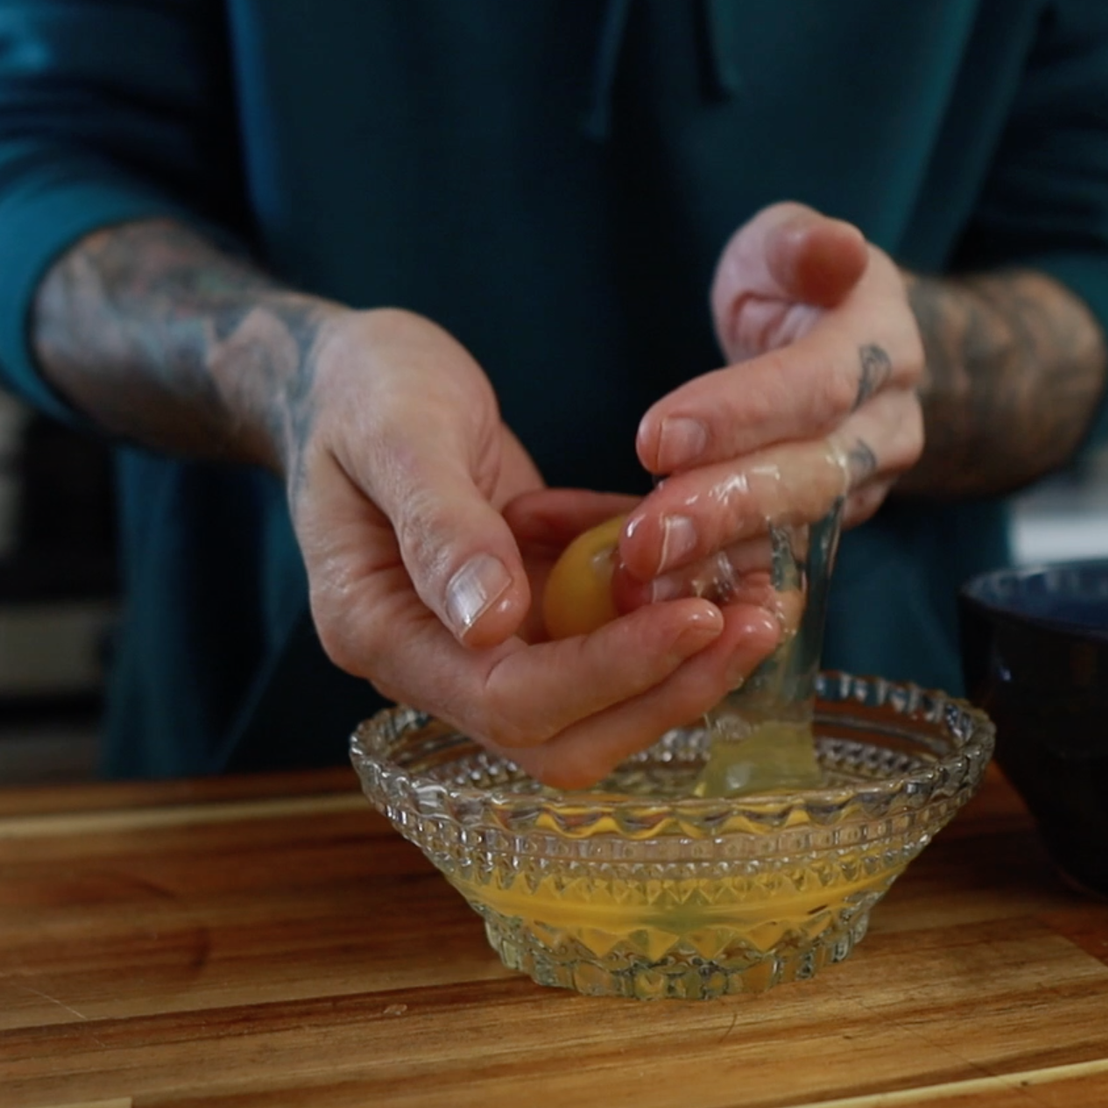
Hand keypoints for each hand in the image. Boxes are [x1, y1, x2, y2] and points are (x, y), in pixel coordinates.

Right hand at [271, 308, 783, 786]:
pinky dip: (663, 604)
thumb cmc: (358, 389)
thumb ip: (439, 524)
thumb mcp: (395, 432)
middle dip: (665, 690)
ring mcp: (485, 641)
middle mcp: (434, 661)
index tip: (696, 618)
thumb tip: (489, 621)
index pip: (508, 699)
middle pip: (563, 734)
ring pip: (599, 701)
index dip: (608, 672)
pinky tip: (714, 554)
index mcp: (380, 632)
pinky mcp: (529, 609)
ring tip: (761, 597)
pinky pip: (609, 635)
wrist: (345, 373)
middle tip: (755, 623)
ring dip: (682, 661)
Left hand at [611, 203, 925, 594]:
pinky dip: (720, 589)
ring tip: (642, 584)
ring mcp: (867, 487)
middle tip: (645, 540)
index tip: (655, 438)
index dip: (741, 414)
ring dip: (719, 563)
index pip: (818, 385)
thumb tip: (835, 248)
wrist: (847, 347)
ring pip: (798, 534)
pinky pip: (781, 566)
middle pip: (813, 474)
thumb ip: (801, 245)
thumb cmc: (799, 287)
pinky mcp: (832, 530)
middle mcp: (889, 425)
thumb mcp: (789, 244)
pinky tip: (655, 608)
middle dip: (725, 509)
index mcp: (883, 342)